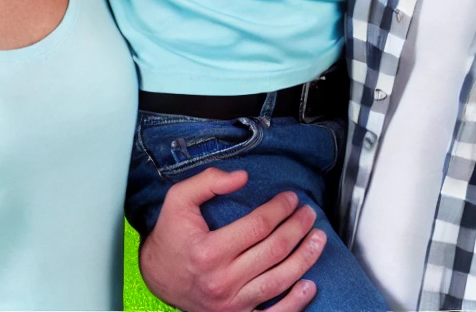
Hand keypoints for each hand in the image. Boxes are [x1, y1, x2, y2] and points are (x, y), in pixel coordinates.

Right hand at [137, 168, 326, 311]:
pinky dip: (295, 304)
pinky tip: (310, 286)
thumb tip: (242, 177)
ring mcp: (230, 304)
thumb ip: (208, 182)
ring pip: (279, 280)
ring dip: (305, 258)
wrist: (156, 277)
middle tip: (309, 214)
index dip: (280, 209)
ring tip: (318, 239)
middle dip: (298, 228)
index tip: (291, 198)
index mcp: (209, 251)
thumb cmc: (171, 237)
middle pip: (274, 251)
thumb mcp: (178, 200)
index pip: (258, 226)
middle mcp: (222, 281)